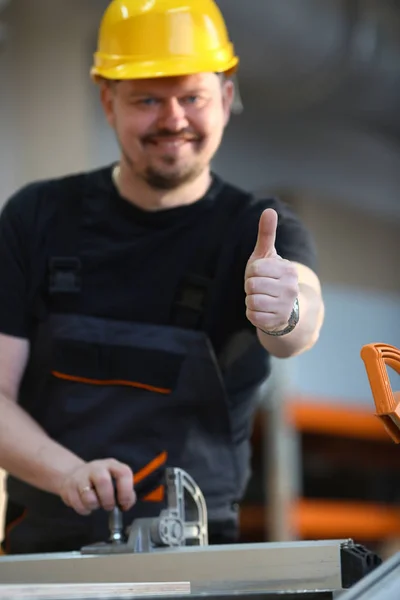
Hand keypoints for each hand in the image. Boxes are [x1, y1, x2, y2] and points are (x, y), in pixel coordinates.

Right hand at [59, 459, 135, 515]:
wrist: (74, 475)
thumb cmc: (100, 482)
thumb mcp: (115, 482)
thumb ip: (126, 493)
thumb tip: (126, 504)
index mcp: (112, 465)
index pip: (123, 473)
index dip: (126, 491)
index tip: (123, 503)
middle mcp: (97, 467)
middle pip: (103, 481)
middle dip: (108, 500)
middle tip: (108, 507)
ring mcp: (81, 475)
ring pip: (89, 496)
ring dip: (94, 506)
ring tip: (95, 504)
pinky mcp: (69, 486)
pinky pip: (78, 504)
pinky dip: (84, 509)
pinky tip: (85, 504)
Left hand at [245, 208, 298, 333]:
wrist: (286, 309)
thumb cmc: (272, 277)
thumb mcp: (268, 256)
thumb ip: (267, 234)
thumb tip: (269, 209)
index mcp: (288, 270)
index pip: (255, 268)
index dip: (252, 272)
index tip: (261, 275)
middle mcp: (290, 288)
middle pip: (252, 285)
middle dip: (251, 287)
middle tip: (261, 288)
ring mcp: (285, 307)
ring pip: (251, 300)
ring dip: (251, 300)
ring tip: (262, 299)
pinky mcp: (276, 322)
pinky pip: (252, 315)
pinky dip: (252, 313)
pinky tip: (263, 311)